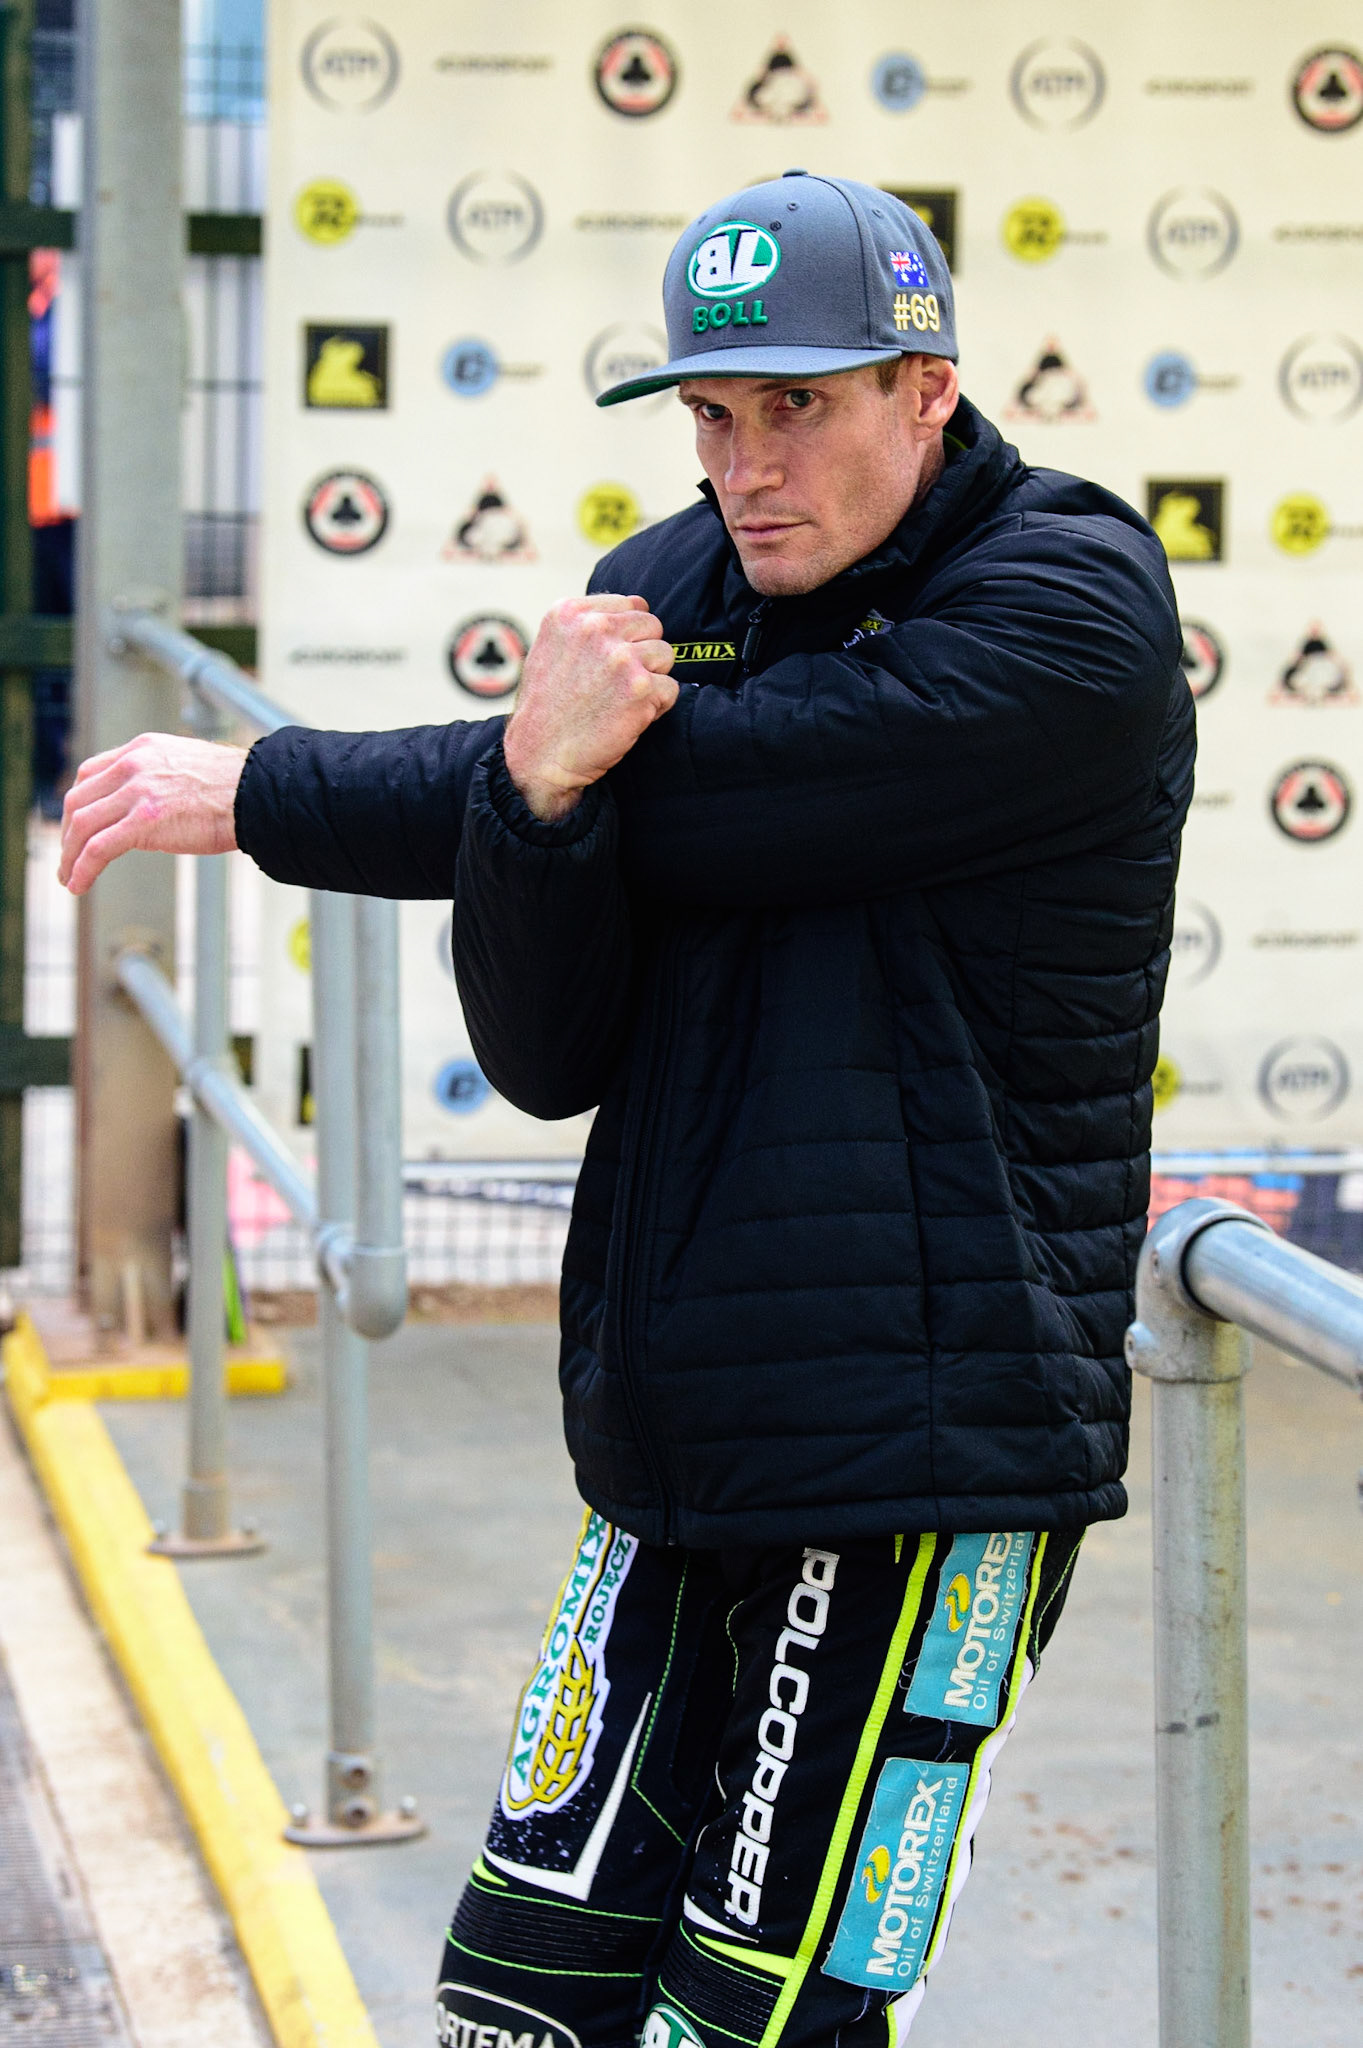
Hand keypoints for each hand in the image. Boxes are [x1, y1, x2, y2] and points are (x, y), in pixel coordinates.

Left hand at [59, 733, 246, 894]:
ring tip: (69, 877)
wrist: (258, 795)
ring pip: (82, 825)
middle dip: (67, 833)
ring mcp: (137, 791)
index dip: (78, 802)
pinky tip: (79, 884)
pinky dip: (82, 868)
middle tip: (69, 857)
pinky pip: (98, 847)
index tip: (78, 826)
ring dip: (70, 855)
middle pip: (78, 799)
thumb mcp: (188, 768)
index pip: (90, 772)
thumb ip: (161, 778)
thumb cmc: (237, 789)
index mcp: (143, 749)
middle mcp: (133, 764)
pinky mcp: (144, 821)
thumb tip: (153, 805)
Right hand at [503, 594, 675, 820]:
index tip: (610, 661)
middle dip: (643, 654)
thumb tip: (639, 605)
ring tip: (621, 700)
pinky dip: (656, 707)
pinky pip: (670, 688)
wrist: (539, 755)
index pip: (631, 605)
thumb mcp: (550, 647)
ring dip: (651, 679)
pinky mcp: (640, 688)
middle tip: (617, 684)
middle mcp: (595, 628)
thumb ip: (586, 623)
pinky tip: (628, 716)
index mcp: (569, 613)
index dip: (628, 636)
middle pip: (652, 626)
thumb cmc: (546, 707)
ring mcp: (620, 657)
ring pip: (665, 655)